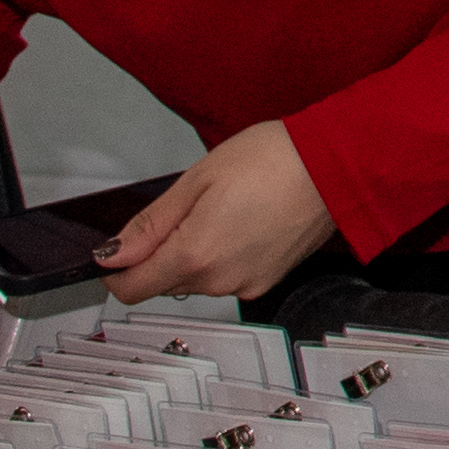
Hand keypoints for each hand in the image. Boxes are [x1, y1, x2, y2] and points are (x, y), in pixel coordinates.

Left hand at [92, 117, 338, 305]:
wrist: (336, 165)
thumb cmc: (273, 159)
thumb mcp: (197, 179)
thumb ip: (150, 224)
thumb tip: (112, 253)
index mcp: (194, 254)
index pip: (131, 289)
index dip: (116, 269)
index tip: (118, 249)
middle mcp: (218, 281)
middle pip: (164, 283)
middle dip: (162, 253)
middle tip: (190, 207)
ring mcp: (245, 285)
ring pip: (197, 280)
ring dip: (196, 254)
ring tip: (225, 210)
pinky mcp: (267, 282)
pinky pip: (227, 278)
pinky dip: (224, 256)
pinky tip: (244, 223)